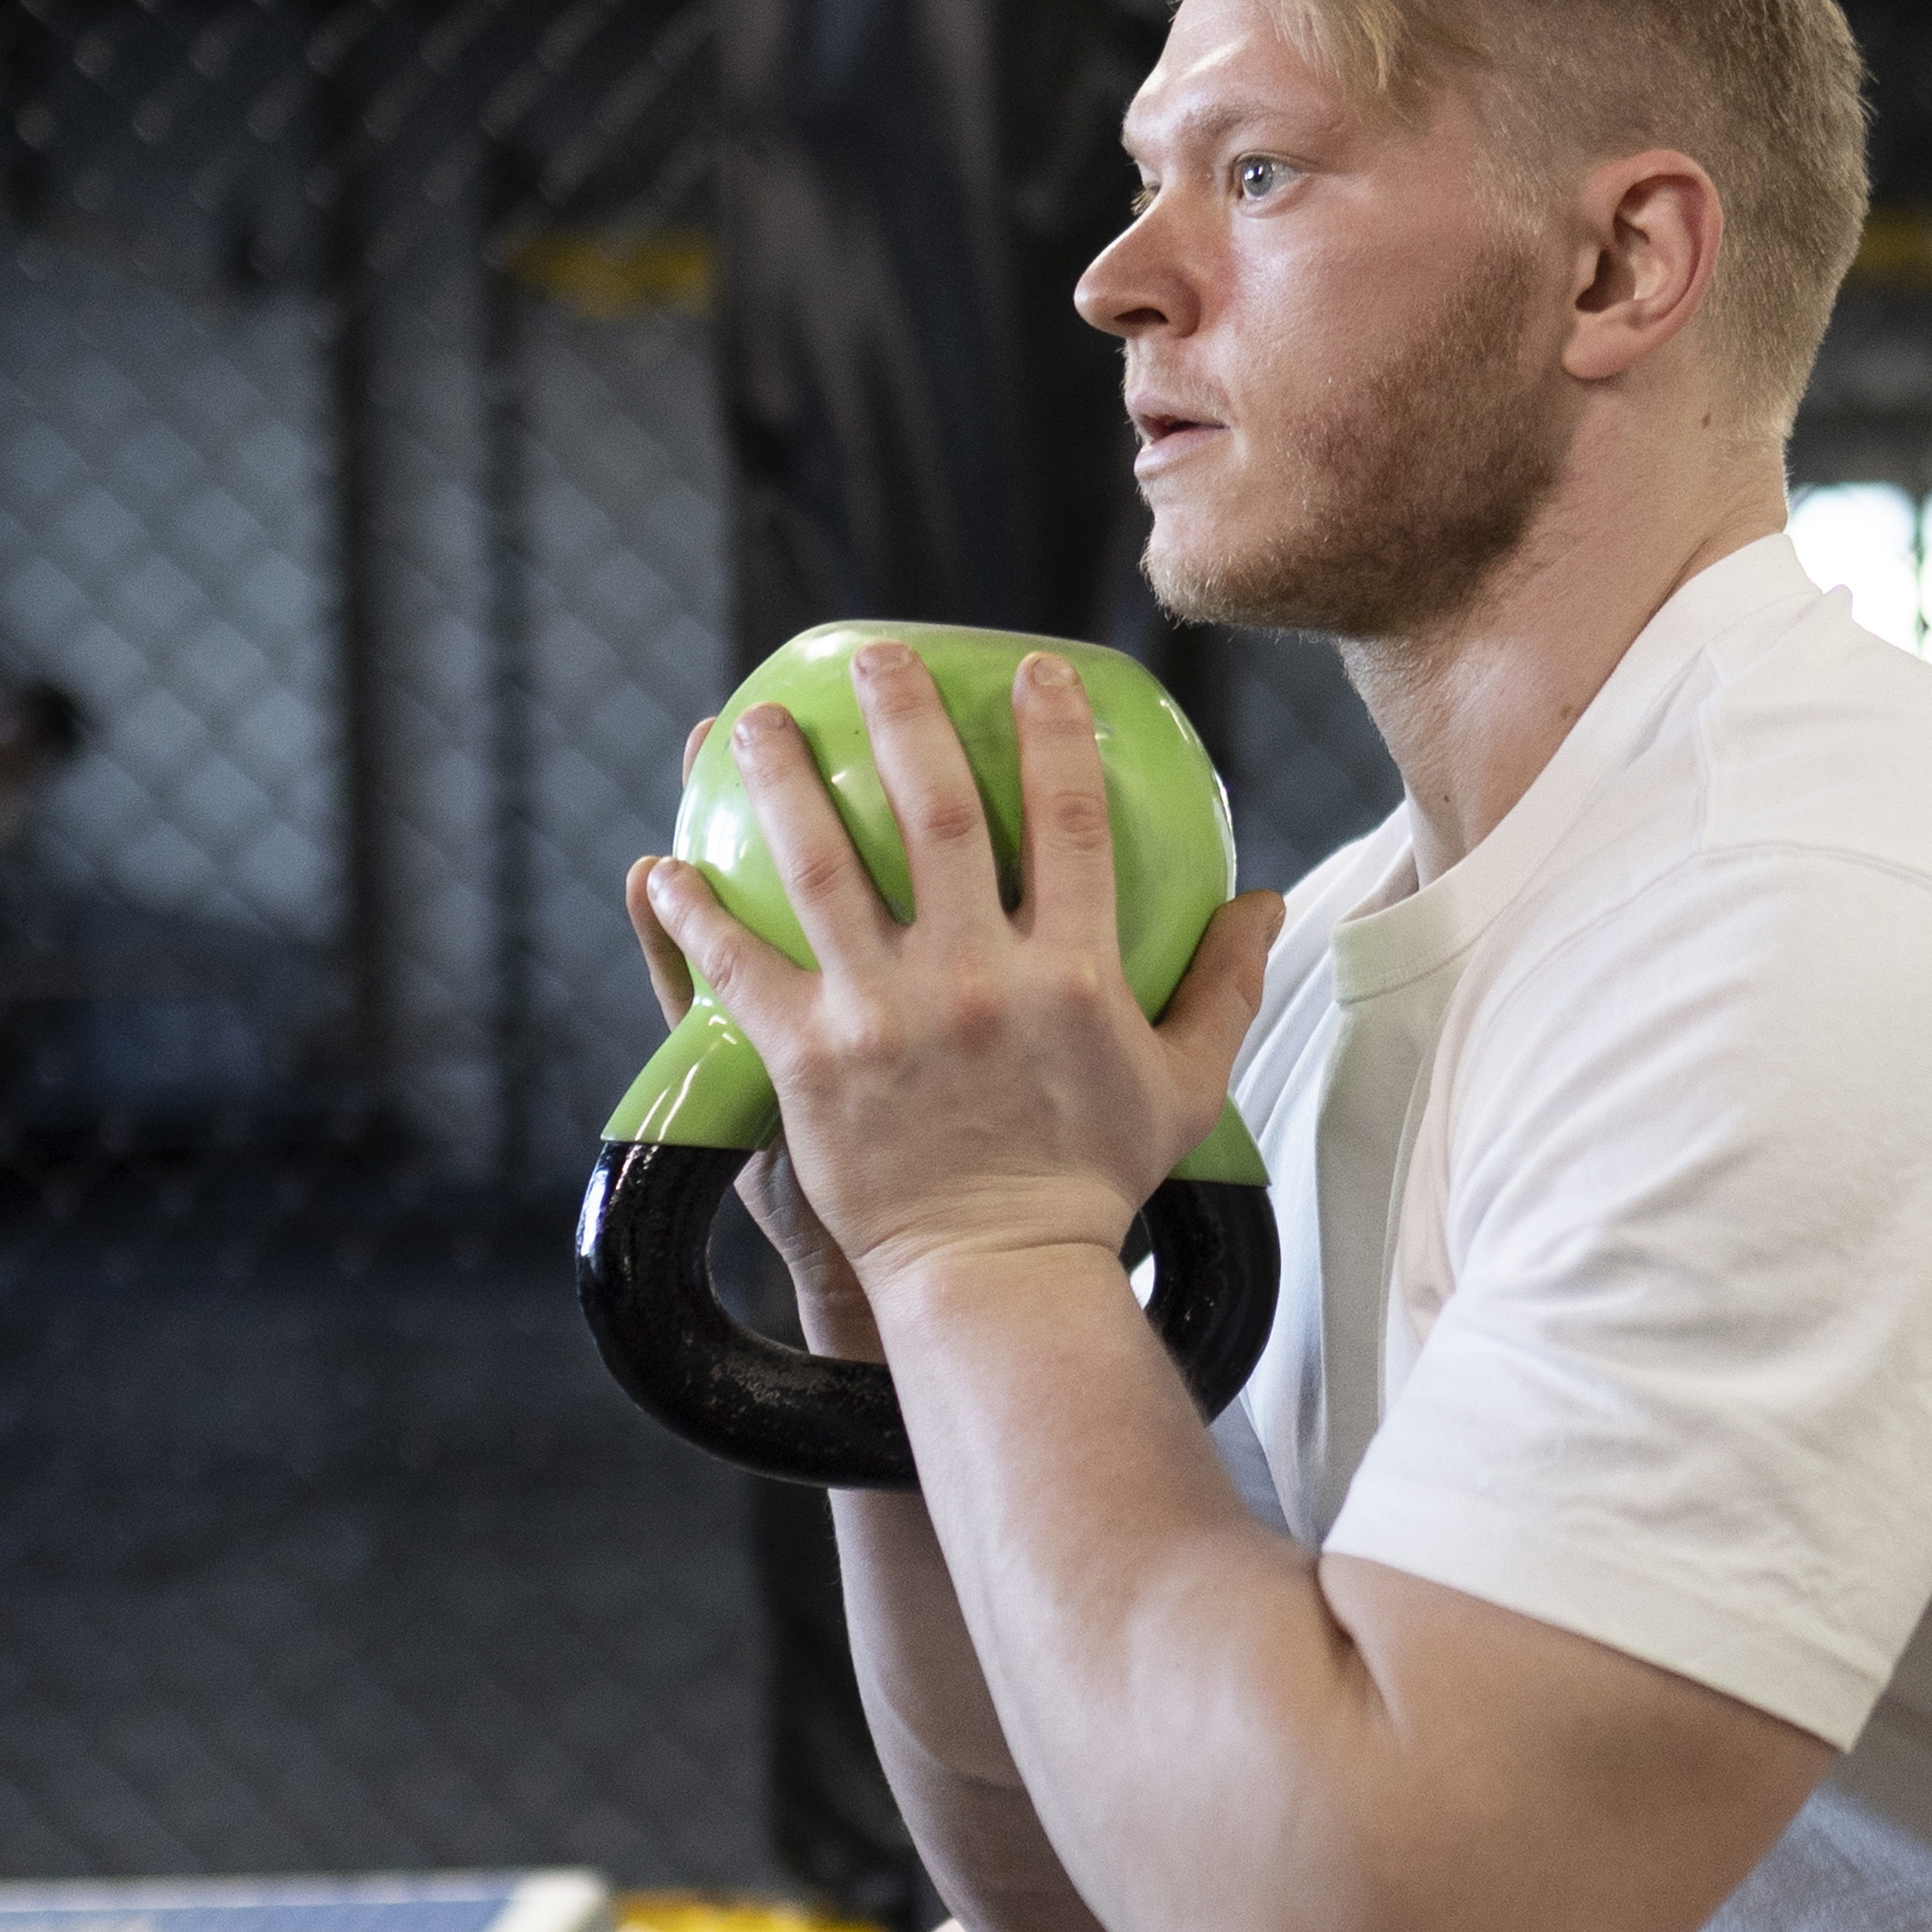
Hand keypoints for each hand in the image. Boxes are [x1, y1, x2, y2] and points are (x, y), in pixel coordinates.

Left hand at [641, 649, 1281, 1320]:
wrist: (999, 1275)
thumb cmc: (1093, 1181)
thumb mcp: (1184, 1085)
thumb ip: (1225, 986)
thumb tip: (1266, 898)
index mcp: (1072, 974)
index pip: (1068, 818)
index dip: (1052, 732)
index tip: (1032, 669)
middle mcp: (978, 979)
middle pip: (934, 812)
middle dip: (902, 717)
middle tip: (875, 657)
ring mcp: (887, 1017)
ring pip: (822, 867)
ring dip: (781, 783)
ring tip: (749, 721)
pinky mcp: (810, 1062)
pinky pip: (741, 971)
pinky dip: (697, 917)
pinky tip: (665, 869)